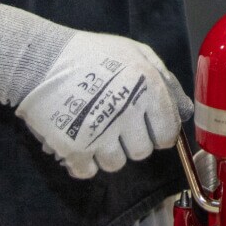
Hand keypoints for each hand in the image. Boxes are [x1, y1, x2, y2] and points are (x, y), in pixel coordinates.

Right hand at [0, 5, 192, 178]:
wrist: (39, 58)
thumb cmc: (92, 54)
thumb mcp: (137, 54)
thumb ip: (166, 81)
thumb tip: (186, 111)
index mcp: (148, 90)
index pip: (168, 132)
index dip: (161, 133)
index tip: (151, 128)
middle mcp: (128, 113)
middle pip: (143, 151)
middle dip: (134, 141)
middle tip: (119, 125)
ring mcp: (100, 133)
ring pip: (116, 163)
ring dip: (108, 152)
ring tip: (97, 130)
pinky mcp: (73, 146)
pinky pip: (88, 172)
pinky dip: (83, 162)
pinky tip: (80, 141)